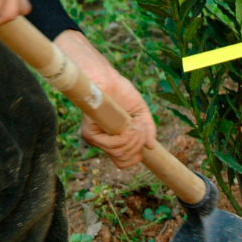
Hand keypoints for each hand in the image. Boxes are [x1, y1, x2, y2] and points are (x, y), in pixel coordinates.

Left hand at [54, 30, 156, 168]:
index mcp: (113, 140)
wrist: (107, 79)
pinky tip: (129, 125)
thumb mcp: (141, 112)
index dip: (136, 156)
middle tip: (139, 128)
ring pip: (120, 153)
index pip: (124, 162)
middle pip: (124, 159)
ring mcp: (96, 139)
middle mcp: (103, 142)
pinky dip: (126, 137)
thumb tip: (151, 147)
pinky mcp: (90, 133)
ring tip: (135, 124)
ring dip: (134, 139)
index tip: (143, 143)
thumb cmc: (122, 93)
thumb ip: (148, 130)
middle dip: (138, 146)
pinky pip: (112, 146)